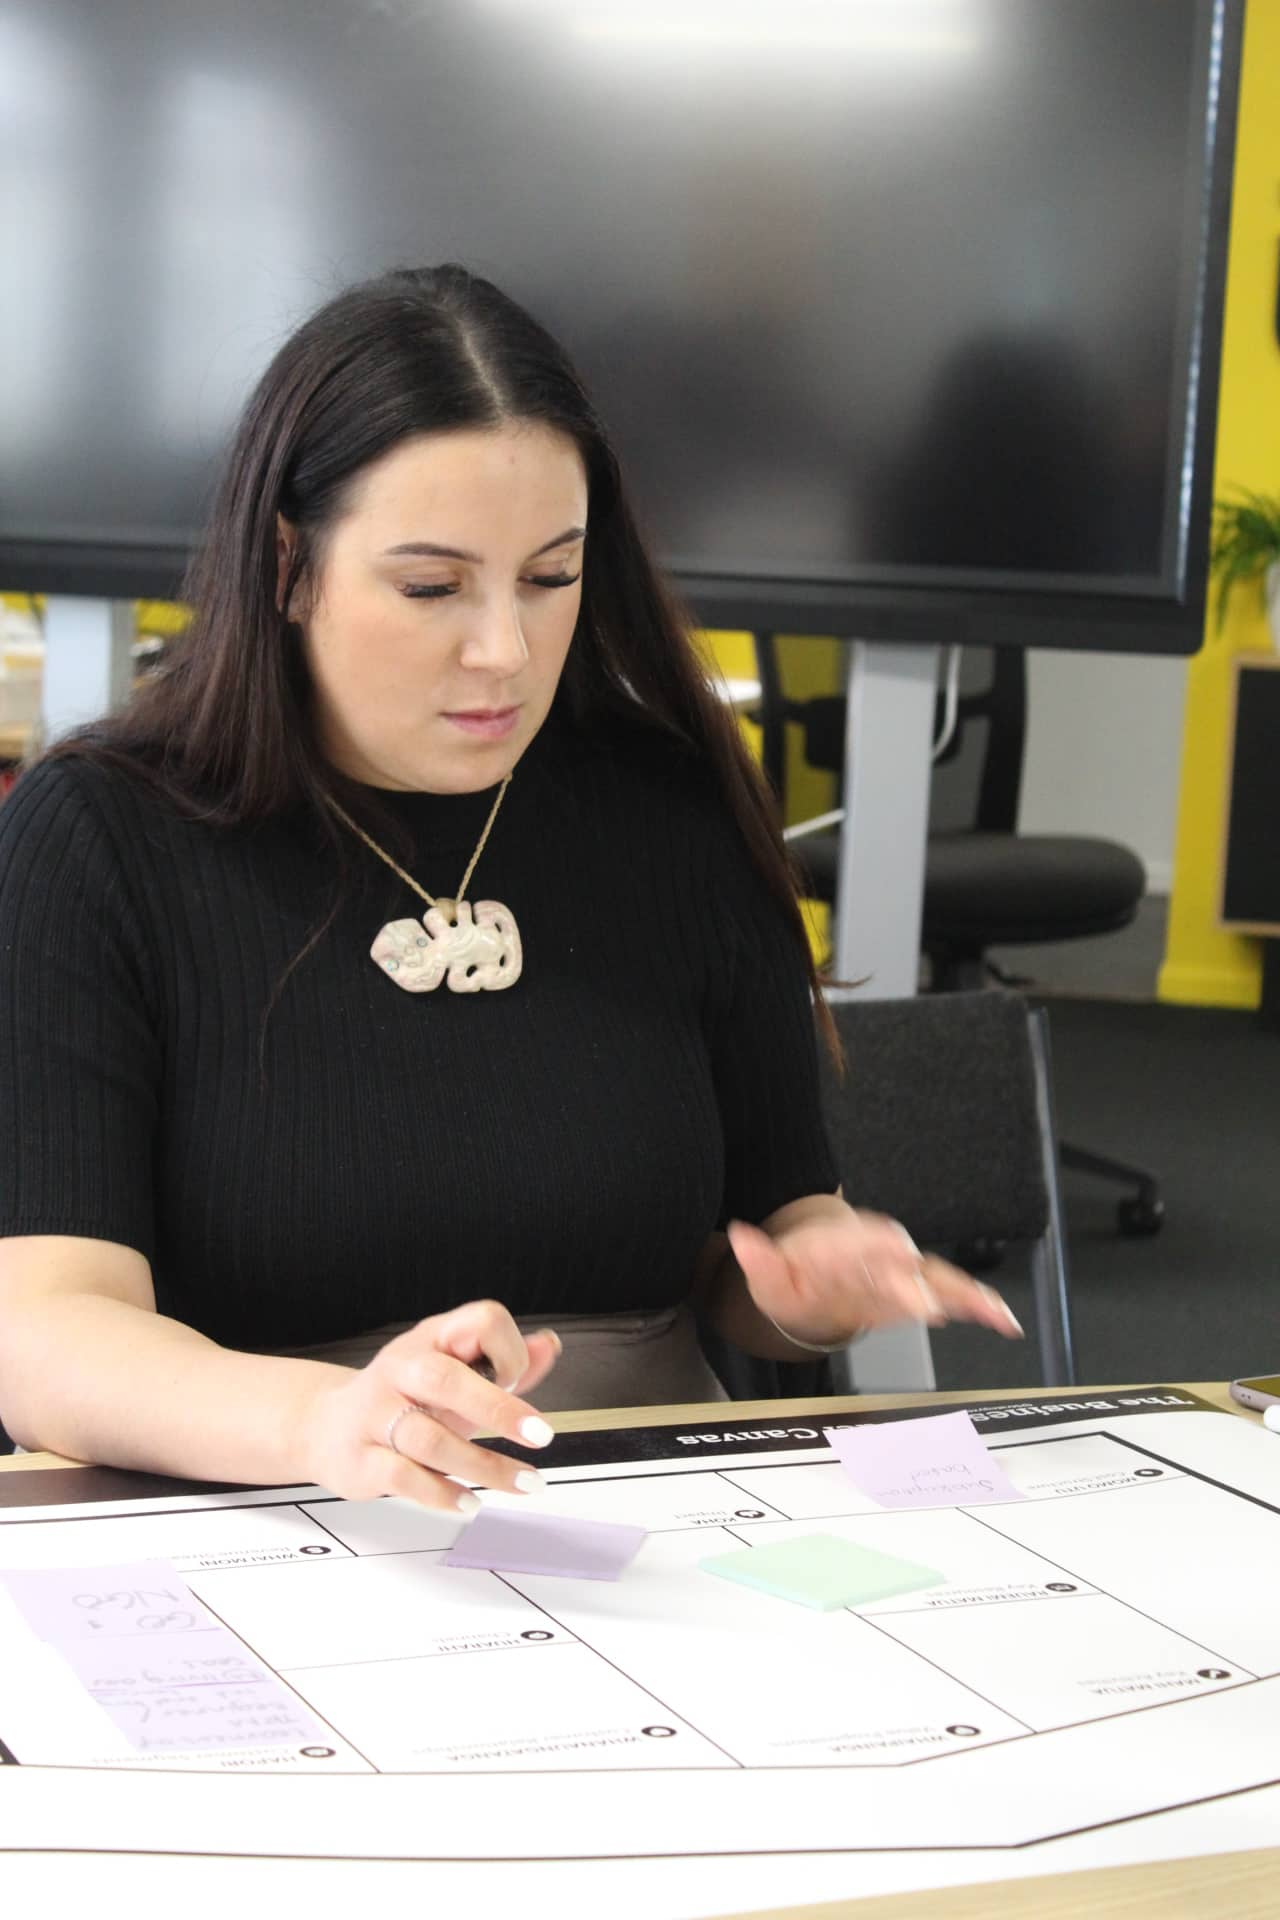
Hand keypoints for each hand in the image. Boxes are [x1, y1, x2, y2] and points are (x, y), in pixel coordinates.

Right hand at [293, 1300, 561, 1511]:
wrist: (325, 1425)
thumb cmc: (403, 1397)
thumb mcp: (455, 1372)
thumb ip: (503, 1363)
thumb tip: (548, 1346)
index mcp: (431, 1339)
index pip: (479, 1323)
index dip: (510, 1351)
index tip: (521, 1382)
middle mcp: (399, 1369)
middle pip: (445, 1379)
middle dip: (498, 1407)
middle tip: (540, 1435)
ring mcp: (375, 1414)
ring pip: (428, 1438)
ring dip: (483, 1466)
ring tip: (523, 1482)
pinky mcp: (360, 1459)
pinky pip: (402, 1477)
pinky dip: (442, 1494)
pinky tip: (469, 1502)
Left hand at [727, 1203, 1022, 1348]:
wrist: (819, 1268)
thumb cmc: (797, 1273)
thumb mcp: (768, 1271)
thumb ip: (757, 1259)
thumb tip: (739, 1237)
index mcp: (842, 1243)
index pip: (859, 1238)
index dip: (878, 1243)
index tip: (897, 1250)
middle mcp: (878, 1253)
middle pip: (902, 1263)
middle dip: (915, 1281)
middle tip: (929, 1303)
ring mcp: (902, 1273)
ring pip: (936, 1277)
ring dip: (962, 1292)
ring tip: (988, 1310)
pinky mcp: (919, 1292)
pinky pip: (952, 1296)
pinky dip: (978, 1306)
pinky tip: (1003, 1322)